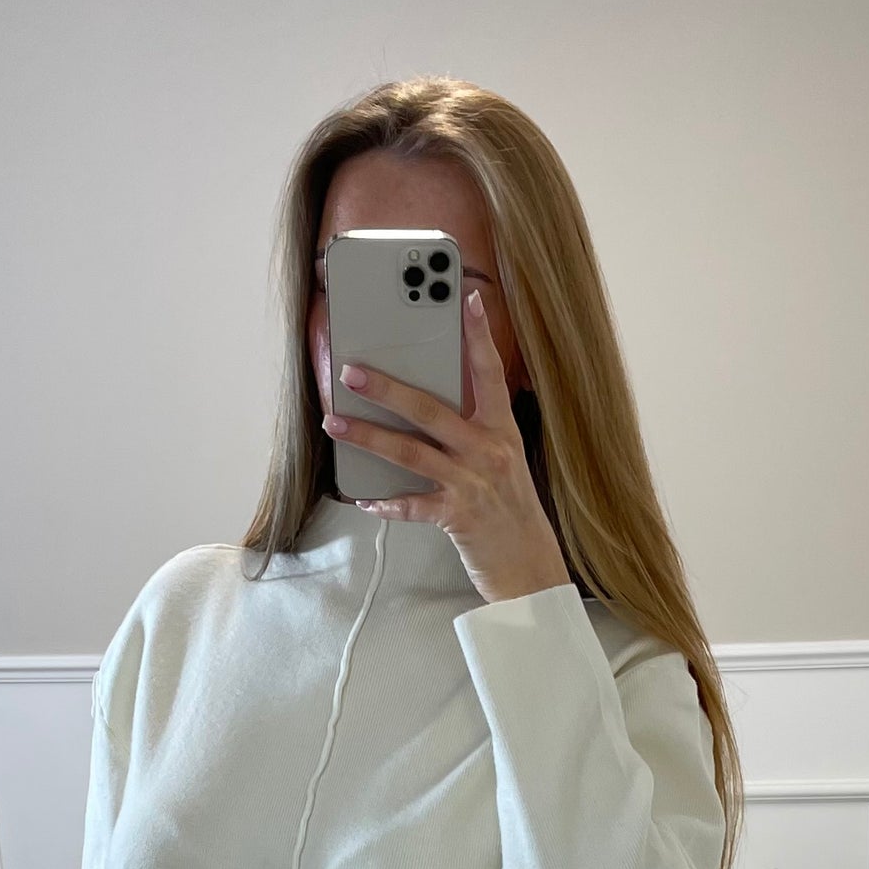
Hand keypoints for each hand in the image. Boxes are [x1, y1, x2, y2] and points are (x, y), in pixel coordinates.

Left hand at [322, 287, 572, 605]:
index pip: (490, 374)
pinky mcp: (458, 517)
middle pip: (432, 409)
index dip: (478, 336)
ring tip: (336, 421)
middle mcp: (489, 452)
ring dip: (368, 436)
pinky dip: (386, 502)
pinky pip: (412, 505)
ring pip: (411, 452)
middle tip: (353, 370)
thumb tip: (429, 404)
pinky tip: (364, 497)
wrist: (532, 569)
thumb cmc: (511, 513)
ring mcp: (473, 484)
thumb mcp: (504, 463)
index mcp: (503, 431)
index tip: (466, 299)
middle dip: (388, 388)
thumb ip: (475, 432)